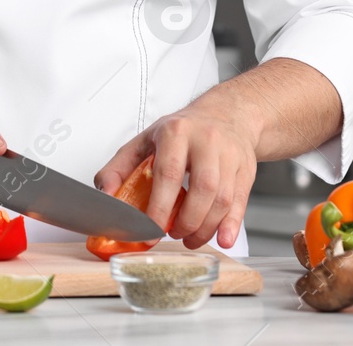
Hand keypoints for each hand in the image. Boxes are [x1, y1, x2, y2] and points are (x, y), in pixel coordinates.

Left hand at [95, 89, 259, 249]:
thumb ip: (119, 168)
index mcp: (176, 132)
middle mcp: (206, 140)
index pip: (169, 173)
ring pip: (222, 199)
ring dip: (205, 227)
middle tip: (173, 234)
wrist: (226, 114)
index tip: (151, 229)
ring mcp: (230, 154)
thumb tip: (105, 196)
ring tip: (189, 237)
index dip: (160, 207)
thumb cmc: (182, 131)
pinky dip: (231, 225)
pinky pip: (241, 202)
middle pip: (202, 189)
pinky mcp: (246, 168)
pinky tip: (221, 238)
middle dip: (186, 221)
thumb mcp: (145, 140)